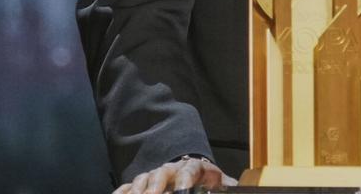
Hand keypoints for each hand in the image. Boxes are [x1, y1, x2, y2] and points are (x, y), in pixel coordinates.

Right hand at [113, 156, 237, 193]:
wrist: (202, 181)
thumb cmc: (212, 186)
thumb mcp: (222, 186)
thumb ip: (227, 187)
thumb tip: (236, 188)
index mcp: (197, 168)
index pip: (190, 168)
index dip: (185, 180)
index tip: (183, 192)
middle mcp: (174, 169)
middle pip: (163, 172)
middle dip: (156, 185)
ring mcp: (157, 176)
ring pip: (144, 178)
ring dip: (139, 189)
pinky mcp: (144, 185)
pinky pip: (129, 186)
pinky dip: (124, 191)